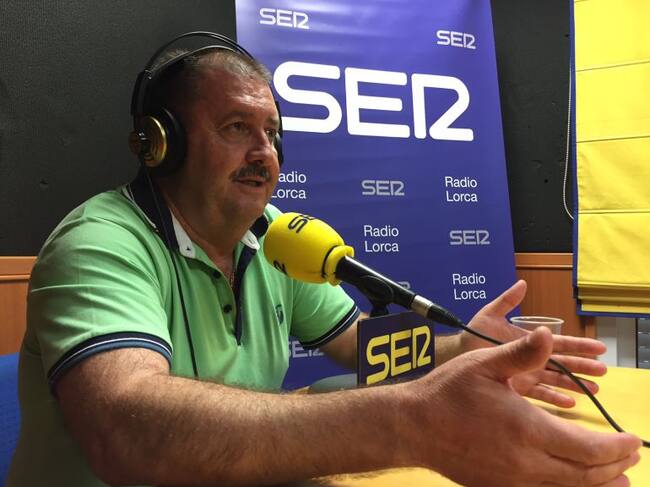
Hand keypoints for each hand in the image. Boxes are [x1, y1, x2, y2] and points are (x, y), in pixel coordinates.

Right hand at [406, 328, 640, 486]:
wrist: (415, 426)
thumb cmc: (449, 392)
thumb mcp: (484, 364)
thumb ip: (521, 353)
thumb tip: (549, 334)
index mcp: (527, 429)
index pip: (589, 449)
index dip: (617, 447)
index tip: (633, 441)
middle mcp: (526, 462)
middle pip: (585, 475)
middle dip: (614, 468)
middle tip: (631, 459)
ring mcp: (513, 480)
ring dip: (597, 485)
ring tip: (619, 482)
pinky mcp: (499, 486)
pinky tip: (574, 485)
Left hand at [460, 280, 606, 407]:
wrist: (455, 356)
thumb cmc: (472, 335)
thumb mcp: (489, 315)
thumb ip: (507, 301)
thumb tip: (522, 284)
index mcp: (528, 340)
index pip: (558, 342)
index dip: (579, 345)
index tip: (598, 347)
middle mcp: (530, 358)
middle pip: (562, 363)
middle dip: (583, 366)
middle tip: (603, 371)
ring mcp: (525, 374)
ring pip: (556, 380)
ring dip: (574, 384)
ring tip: (594, 390)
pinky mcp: (516, 388)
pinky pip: (539, 395)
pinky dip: (555, 399)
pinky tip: (570, 404)